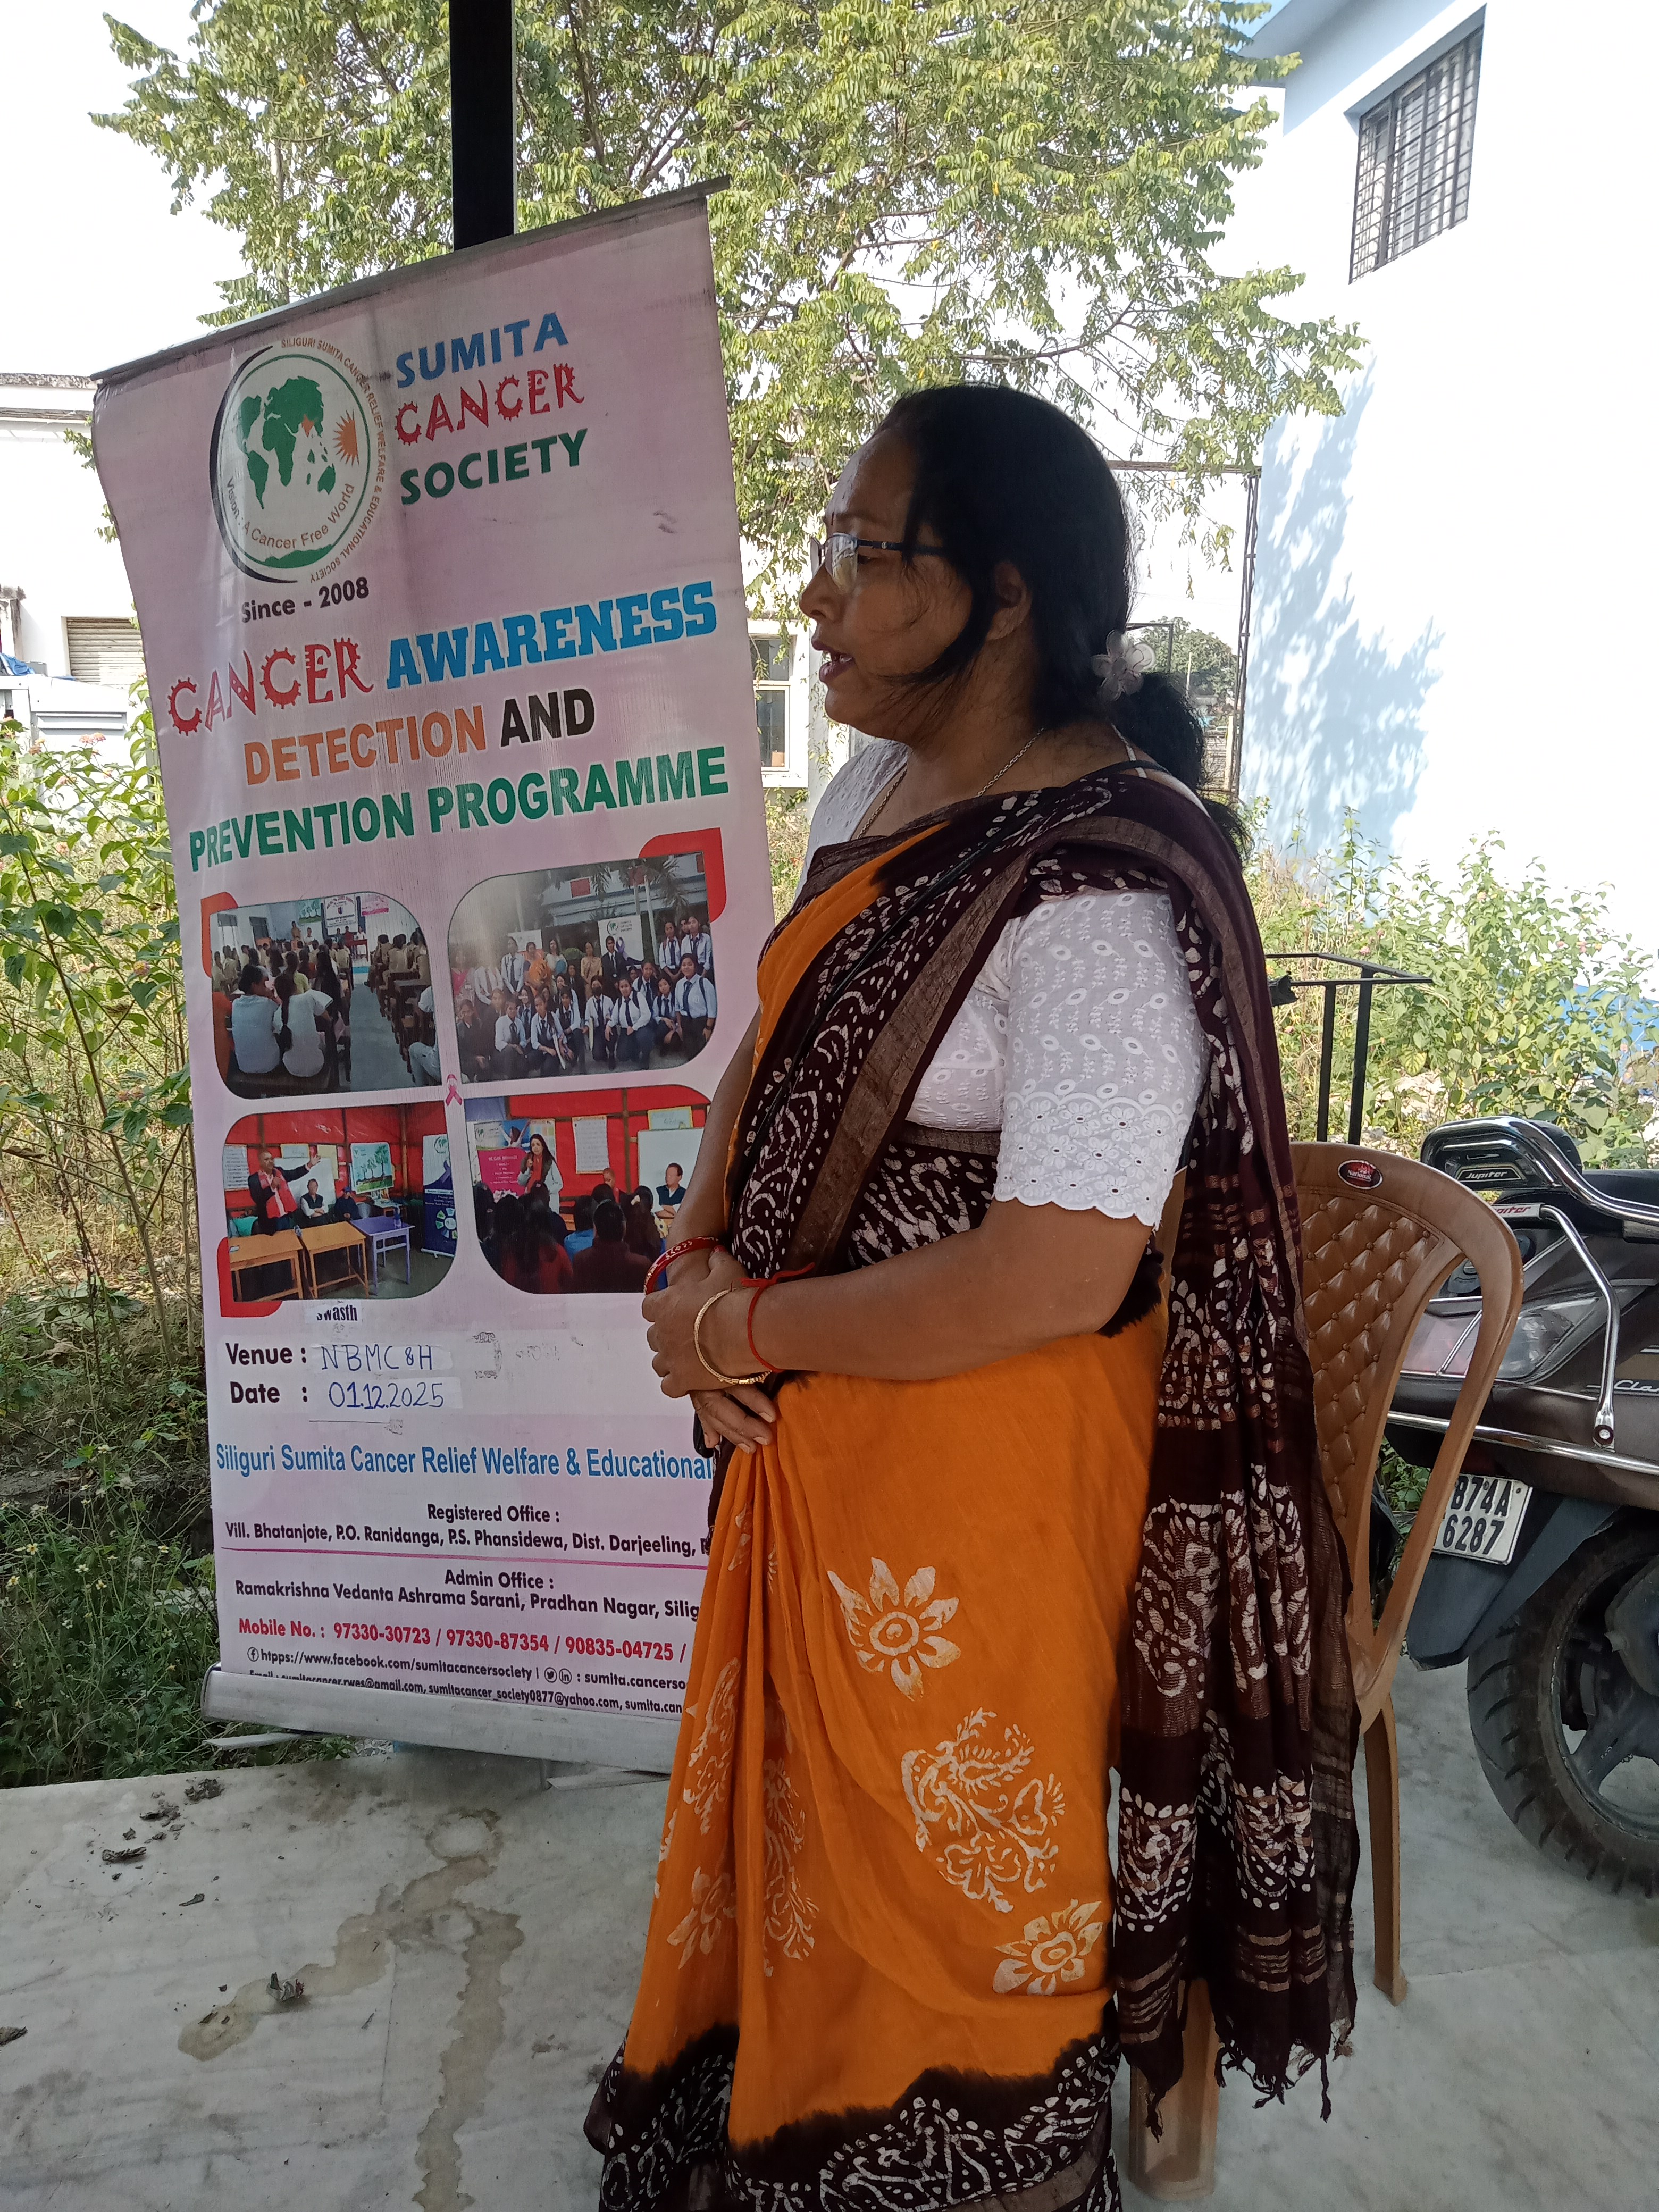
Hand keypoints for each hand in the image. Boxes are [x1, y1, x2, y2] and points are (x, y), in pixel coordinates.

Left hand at [644, 1251, 776, 1455]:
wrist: (744, 1331)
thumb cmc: (732, 1298)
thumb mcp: (726, 1270)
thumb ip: (716, 1261)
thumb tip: (714, 1252)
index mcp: (665, 1304)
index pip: (648, 1307)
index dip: (659, 1309)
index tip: (673, 1310)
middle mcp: (661, 1332)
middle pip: (652, 1337)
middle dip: (665, 1336)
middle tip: (686, 1335)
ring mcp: (670, 1358)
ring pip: (658, 1363)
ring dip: (670, 1360)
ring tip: (689, 1359)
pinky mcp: (682, 1380)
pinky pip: (669, 1387)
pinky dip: (676, 1384)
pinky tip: (690, 1380)